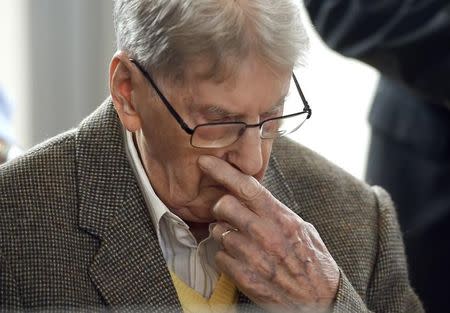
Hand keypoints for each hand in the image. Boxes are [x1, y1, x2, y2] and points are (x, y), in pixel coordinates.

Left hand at [198, 155, 339, 312]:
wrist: (320, 301)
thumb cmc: (312, 263)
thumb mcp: (303, 229)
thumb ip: (277, 211)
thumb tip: (256, 197)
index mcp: (281, 218)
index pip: (247, 186)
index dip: (222, 171)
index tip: (206, 161)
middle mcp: (266, 234)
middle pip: (224, 205)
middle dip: (220, 207)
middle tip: (226, 214)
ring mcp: (254, 257)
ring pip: (218, 232)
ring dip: (223, 234)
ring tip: (238, 241)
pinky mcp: (246, 278)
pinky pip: (219, 257)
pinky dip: (224, 257)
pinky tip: (239, 259)